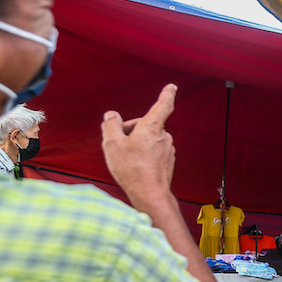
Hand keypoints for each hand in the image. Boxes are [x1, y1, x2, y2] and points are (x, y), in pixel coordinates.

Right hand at [101, 84, 177, 199]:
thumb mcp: (112, 143)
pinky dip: (142, 155)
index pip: (163, 105)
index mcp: (152, 127)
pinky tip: (134, 167)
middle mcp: (164, 137)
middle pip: (145, 125)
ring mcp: (167, 150)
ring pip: (147, 139)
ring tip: (125, 159)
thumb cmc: (131, 169)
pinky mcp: (167, 162)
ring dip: (135, 144)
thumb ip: (110, 125)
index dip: (166, 95)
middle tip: (117, 145)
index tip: (172, 87)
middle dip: (130, 130)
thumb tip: (111, 115)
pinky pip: (152, 152)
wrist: (149, 194)